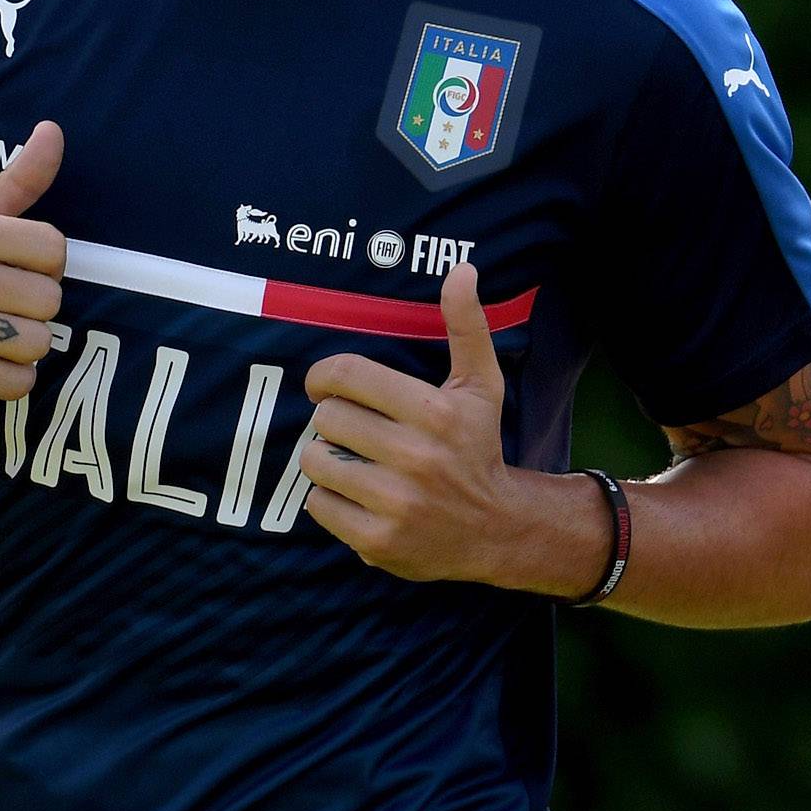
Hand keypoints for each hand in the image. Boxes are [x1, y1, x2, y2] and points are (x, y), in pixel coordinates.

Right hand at [0, 121, 64, 423]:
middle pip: (49, 299)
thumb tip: (54, 129)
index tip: (9, 279)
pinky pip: (17, 381)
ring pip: (36, 343)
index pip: (52, 247)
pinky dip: (6, 383)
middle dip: (32, 318)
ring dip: (19, 354)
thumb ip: (16, 183)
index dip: (43, 272)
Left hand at [298, 262, 520, 582]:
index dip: (325, 376)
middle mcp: (417, 457)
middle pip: (327, 418)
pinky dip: (329, 499)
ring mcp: (395, 502)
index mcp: (436, 412)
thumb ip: (466, 326)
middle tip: (353, 429)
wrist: (496, 531)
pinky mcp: (377, 541)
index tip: (327, 385)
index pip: (347, 376)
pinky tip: (357, 495)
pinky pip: (318, 505)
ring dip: (325, 458)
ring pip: (315, 461)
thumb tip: (461, 269)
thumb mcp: (481, 386)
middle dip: (333, 420)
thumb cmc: (479, 447)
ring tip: (351, 460)